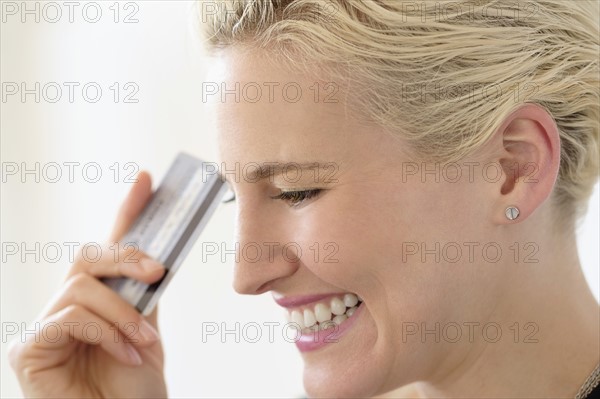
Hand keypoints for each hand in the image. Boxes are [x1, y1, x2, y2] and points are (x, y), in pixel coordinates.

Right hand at [8, 171, 168, 397]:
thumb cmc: (134, 387)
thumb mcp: (146, 327)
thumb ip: (144, 290)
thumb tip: (159, 250)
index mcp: (94, 300)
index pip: (105, 248)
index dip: (126, 211)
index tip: (147, 179)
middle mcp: (64, 307)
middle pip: (86, 256)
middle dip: (126, 258)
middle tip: (159, 272)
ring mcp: (42, 327)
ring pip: (81, 286)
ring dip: (123, 313)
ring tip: (144, 342)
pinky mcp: (27, 349)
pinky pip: (69, 315)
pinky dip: (106, 331)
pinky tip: (125, 354)